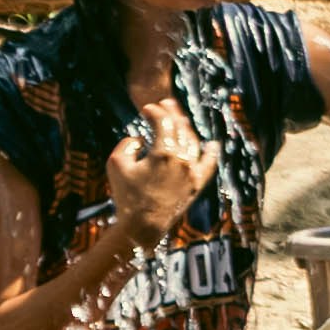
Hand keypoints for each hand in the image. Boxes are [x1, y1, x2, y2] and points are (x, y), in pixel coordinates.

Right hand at [104, 104, 205, 245]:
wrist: (142, 226)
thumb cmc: (126, 196)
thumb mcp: (116, 164)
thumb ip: (126, 144)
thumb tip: (139, 140)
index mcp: (164, 153)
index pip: (164, 123)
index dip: (156, 112)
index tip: (147, 109)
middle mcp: (183, 160)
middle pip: (181, 128)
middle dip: (173, 113)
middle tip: (166, 103)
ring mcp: (192, 172)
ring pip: (193, 143)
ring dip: (186, 128)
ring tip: (179, 119)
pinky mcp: (197, 185)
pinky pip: (209, 165)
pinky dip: (211, 153)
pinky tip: (213, 145)